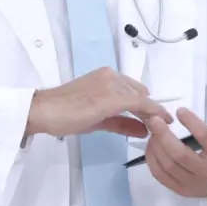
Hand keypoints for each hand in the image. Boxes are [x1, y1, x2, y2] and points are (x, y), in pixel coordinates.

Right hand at [25, 67, 173, 138]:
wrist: (45, 111)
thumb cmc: (65, 114)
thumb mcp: (98, 120)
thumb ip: (121, 123)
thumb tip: (143, 130)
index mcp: (106, 76)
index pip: (133, 90)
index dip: (147, 105)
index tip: (157, 117)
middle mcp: (111, 76)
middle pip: (140, 92)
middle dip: (150, 109)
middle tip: (157, 126)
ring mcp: (112, 84)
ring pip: (141, 97)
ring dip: (152, 112)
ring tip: (161, 127)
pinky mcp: (112, 96)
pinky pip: (139, 103)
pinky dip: (151, 112)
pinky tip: (158, 122)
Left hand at [144, 108, 206, 198]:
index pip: (206, 140)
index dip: (193, 124)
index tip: (180, 111)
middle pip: (179, 155)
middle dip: (163, 136)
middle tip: (154, 119)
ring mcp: (192, 184)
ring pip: (167, 165)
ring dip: (155, 146)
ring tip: (152, 129)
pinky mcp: (181, 190)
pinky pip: (160, 176)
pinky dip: (152, 160)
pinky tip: (151, 145)